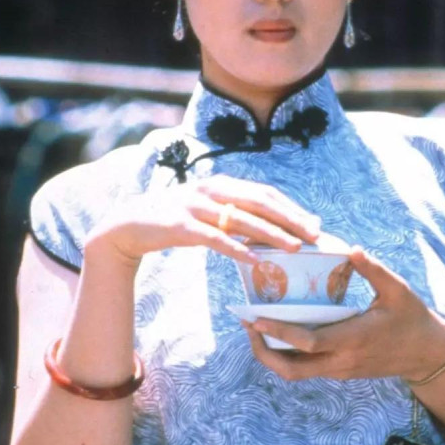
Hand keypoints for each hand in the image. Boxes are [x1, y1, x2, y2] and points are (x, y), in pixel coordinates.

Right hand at [85, 174, 320, 268]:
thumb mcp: (207, 211)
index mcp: (222, 183)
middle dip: (290, 219)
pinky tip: (254, 260)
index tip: (314, 223)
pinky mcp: (181, 225)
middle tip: (314, 236)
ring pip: (241, 219)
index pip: (265, 193)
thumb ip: (235, 214)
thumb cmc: (176, 220)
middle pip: (260, 202)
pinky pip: (214, 238)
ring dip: (271, 234)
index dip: (292, 207)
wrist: (129, 224)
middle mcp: (211, 189)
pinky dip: (236, 248)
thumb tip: (271, 229)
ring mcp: (195, 206)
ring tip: (294, 248)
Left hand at [243, 247, 444, 381]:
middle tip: (246, 323)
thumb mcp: (397, 290)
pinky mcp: (340, 371)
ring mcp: (340, 370)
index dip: (278, 332)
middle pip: (291, 369)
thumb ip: (374, 270)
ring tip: (255, 329)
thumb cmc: (412, 317)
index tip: (255, 317)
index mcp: (354, 338)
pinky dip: (286, 355)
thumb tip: (350, 248)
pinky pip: (305, 369)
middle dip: (262, 350)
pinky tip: (279, 333)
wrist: (427, 353)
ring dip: (270, 355)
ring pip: (295, 373)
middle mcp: (342, 360)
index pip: (308, 342)